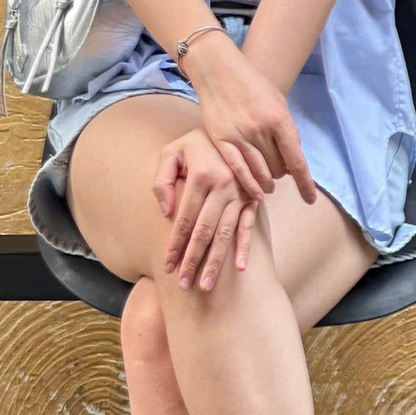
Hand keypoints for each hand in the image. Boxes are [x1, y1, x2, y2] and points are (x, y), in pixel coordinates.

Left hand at [154, 126, 260, 290]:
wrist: (230, 128)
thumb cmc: (194, 144)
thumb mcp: (171, 152)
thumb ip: (162, 180)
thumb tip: (166, 212)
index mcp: (201, 176)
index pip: (184, 219)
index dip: (175, 245)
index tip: (167, 267)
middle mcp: (222, 186)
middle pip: (204, 232)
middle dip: (193, 261)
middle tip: (184, 285)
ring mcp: (240, 193)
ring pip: (225, 234)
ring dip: (217, 262)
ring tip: (207, 286)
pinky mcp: (253, 198)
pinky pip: (249, 225)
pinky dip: (245, 247)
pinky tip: (240, 268)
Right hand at [182, 35, 317, 206]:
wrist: (219, 70)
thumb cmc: (252, 84)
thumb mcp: (278, 101)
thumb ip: (286, 129)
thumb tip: (292, 158)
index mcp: (278, 119)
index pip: (296, 160)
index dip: (305, 183)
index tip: (309, 199)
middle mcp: (260, 130)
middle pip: (278, 169)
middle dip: (282, 173)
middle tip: (279, 168)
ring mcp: (239, 136)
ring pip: (260, 173)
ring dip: (268, 182)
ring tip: (269, 184)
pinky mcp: (222, 141)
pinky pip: (239, 170)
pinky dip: (250, 185)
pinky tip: (257, 193)